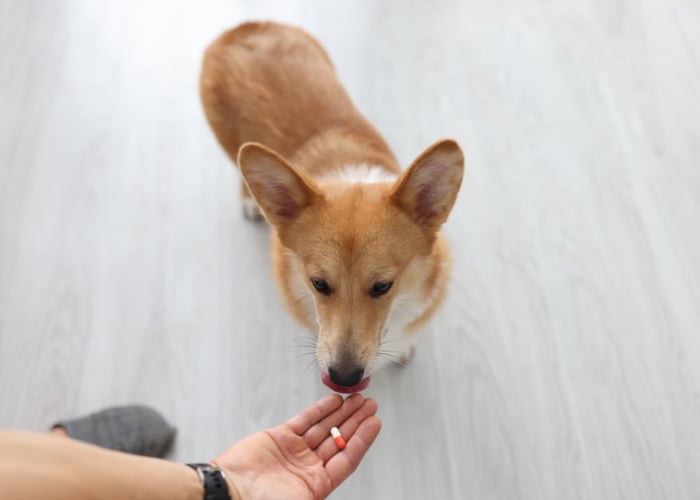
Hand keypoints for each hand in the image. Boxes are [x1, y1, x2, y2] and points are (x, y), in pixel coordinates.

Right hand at [212, 394, 380, 498]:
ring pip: (324, 426)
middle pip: (339, 439)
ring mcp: (294, 451)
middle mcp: (308, 467)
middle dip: (355, 421)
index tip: (375, 423)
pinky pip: (306, 420)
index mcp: (316, 485)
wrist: (229, 491)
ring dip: (342, 412)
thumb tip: (328, 492)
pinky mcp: (280, 437)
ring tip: (357, 399)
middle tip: (370, 405)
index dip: (362, 440)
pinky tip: (334, 400)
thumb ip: (318, 494)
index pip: (347, 458)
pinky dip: (320, 409)